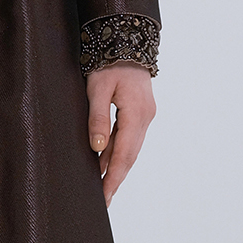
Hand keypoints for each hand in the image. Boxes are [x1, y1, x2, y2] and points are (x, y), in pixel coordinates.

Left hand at [87, 64, 154, 205]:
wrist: (128, 40)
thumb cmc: (109, 62)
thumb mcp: (97, 88)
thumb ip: (97, 118)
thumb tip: (97, 148)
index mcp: (137, 114)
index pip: (124, 154)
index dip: (113, 177)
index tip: (105, 196)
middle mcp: (146, 118)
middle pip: (130, 156)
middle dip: (116, 179)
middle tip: (104, 201)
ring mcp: (145, 115)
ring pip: (131, 149)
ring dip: (117, 168)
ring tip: (103, 187)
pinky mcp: (141, 112)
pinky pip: (130, 138)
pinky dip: (119, 153)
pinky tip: (106, 163)